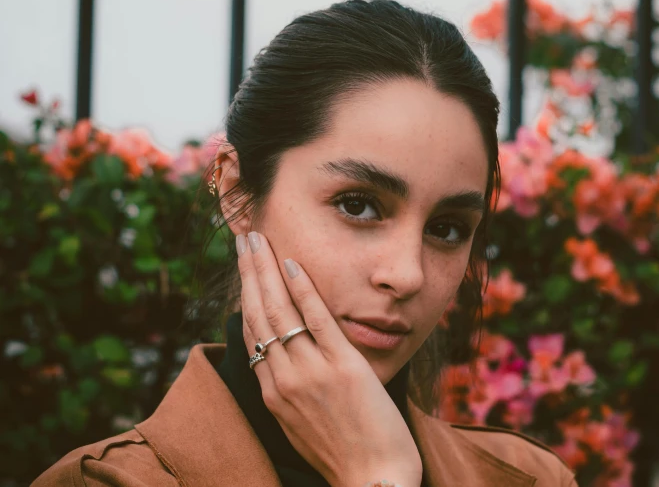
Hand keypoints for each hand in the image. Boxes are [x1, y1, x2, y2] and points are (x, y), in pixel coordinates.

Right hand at [236, 231, 422, 486]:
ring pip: (279, 311)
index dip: (246, 297)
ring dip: (266, 270)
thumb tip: (282, 363)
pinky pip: (317, 319)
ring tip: (258, 240)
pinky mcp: (342, 367)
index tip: (244, 271)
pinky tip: (293, 262)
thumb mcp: (300, 426)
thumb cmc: (343, 456)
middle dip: (248, 273)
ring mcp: (311, 371)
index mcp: (273, 393)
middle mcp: (283, 378)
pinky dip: (303, 288)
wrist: (371, 481)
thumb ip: (288, 392)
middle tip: (243, 240)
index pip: (252, 333)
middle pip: (257, 314)